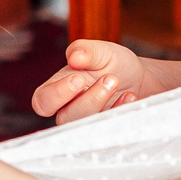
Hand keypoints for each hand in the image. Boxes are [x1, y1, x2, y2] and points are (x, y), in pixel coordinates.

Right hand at [31, 40, 154, 122]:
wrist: (137, 77)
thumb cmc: (111, 63)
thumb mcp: (101, 50)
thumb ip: (86, 50)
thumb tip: (74, 57)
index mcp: (58, 88)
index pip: (42, 102)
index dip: (56, 95)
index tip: (79, 79)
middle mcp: (68, 108)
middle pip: (65, 118)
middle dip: (89, 99)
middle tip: (109, 78)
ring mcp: (86, 121)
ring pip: (85, 127)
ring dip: (102, 105)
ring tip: (116, 82)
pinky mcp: (103, 129)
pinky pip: (107, 129)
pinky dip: (120, 111)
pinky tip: (130, 96)